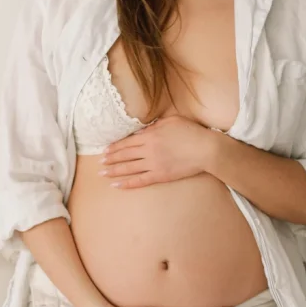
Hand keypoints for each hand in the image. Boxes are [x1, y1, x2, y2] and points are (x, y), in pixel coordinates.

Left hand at [100, 116, 216, 188]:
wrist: (205, 149)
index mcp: (150, 136)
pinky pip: (140, 180)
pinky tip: (117, 185)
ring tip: (103, 173)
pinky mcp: (160, 175)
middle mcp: (148, 150)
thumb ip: (154, 126)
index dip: (115, 147)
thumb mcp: (171, 121)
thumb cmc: (191, 132)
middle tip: (100, 162)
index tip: (105, 150)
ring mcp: (154, 164)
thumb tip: (141, 131)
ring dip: (114, 170)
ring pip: (129, 168)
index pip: (127, 142)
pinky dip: (127, 183)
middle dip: (111, 159)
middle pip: (125, 155)